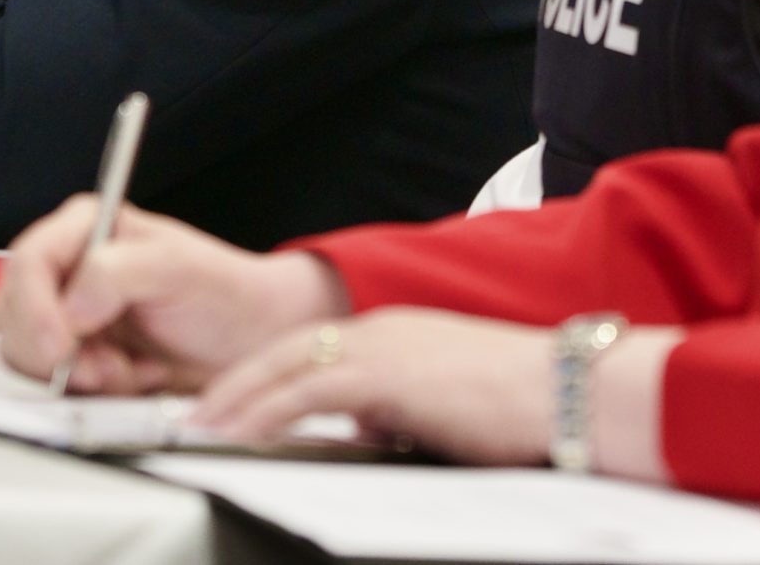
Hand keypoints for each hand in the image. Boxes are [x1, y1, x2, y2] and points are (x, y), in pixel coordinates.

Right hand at [0, 196, 343, 393]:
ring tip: (128, 369)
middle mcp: (70, 270)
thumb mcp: (180, 266)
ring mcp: (69, 317)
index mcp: (86, 228)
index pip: (28, 261)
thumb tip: (73, 302)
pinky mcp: (78, 359)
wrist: (250, 343)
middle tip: (106, 365)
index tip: (62, 345)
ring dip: (78, 374)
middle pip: (13, 313)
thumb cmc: (225, 294)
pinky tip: (132, 378)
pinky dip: (91, 392)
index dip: (35, 308)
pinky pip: (54, 385)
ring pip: (27, 354)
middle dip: (57, 351)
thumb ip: (119, 271)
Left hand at [200, 308, 558, 463]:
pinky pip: (308, 393)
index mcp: (394, 332)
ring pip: (286, 366)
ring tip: (201, 425)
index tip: (231, 397)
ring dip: (237, 398)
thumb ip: (400, 405)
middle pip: (285, 350)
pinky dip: (267, 411)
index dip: (264, 372)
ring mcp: (382, 347)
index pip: (310, 347)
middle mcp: (381, 329)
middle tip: (195, 411)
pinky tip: (243, 431)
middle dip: (234, 382)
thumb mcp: (443, 401)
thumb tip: (372, 425)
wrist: (564, 388)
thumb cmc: (520, 402)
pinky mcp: (386, 375)